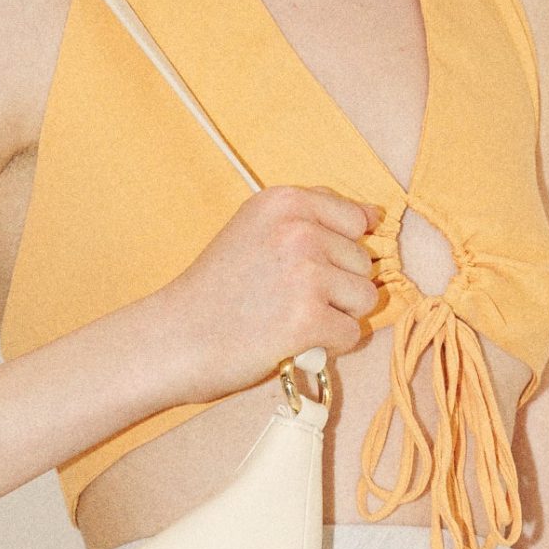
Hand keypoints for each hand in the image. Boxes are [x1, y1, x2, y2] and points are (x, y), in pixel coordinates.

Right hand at [158, 184, 383, 401]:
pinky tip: (292, 341)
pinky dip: (328, 346)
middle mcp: (299, 230)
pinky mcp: (309, 318)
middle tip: (286, 298)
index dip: (338, 251)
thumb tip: (373, 216)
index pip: (355, 219)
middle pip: (362, 263)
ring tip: (292, 318)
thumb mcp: (254, 230)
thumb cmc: (215, 290)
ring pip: (364, 299)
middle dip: (336, 287)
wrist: (175, 337)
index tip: (305, 268)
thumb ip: (308, 219)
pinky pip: (352, 334)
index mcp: (285, 202)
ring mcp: (306, 273)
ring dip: (337, 316)